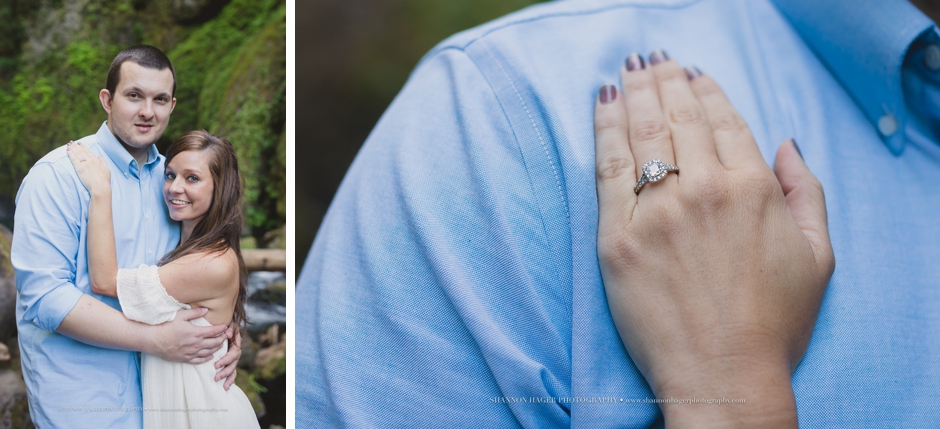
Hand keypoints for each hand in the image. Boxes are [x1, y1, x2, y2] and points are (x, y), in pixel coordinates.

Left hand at [66, 141, 110, 194]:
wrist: (100, 187)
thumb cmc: (104, 180)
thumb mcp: (107, 169)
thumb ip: (102, 161)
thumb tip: (99, 155)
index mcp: (96, 160)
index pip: (88, 151)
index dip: (83, 147)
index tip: (79, 143)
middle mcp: (90, 161)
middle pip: (81, 151)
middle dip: (76, 146)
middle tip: (71, 142)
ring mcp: (84, 164)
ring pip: (77, 154)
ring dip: (72, 148)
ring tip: (68, 145)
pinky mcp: (79, 169)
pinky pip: (74, 159)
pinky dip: (70, 154)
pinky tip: (68, 151)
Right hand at [150, 307, 227, 363]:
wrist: (153, 340)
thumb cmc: (166, 326)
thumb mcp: (180, 316)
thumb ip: (195, 313)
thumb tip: (206, 310)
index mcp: (196, 333)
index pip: (214, 331)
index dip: (222, 329)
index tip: (225, 326)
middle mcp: (196, 344)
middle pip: (214, 343)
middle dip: (222, 339)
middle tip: (226, 336)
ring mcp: (191, 353)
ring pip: (209, 352)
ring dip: (216, 348)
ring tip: (220, 344)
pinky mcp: (185, 359)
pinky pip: (199, 360)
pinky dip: (207, 358)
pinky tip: (210, 356)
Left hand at [214, 324, 243, 389]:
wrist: (227, 328)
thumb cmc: (227, 326)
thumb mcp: (231, 325)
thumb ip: (230, 328)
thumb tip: (228, 334)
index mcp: (236, 345)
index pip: (233, 354)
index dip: (226, 360)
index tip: (216, 365)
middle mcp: (236, 354)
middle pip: (233, 364)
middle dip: (225, 372)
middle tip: (216, 377)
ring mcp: (233, 359)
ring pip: (233, 370)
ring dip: (228, 378)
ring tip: (223, 386)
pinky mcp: (230, 363)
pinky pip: (232, 373)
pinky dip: (230, 380)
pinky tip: (226, 387)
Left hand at [594, 53, 833, 426]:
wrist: (722, 377)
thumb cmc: (773, 325)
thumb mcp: (817, 256)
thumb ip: (804, 192)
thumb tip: (786, 144)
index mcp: (752, 189)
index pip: (723, 121)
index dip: (706, 91)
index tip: (693, 74)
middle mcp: (704, 190)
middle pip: (678, 117)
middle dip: (665, 81)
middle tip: (654, 62)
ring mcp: (656, 211)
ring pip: (642, 133)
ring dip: (634, 94)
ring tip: (627, 72)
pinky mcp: (616, 236)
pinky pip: (607, 168)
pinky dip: (604, 130)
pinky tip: (602, 105)